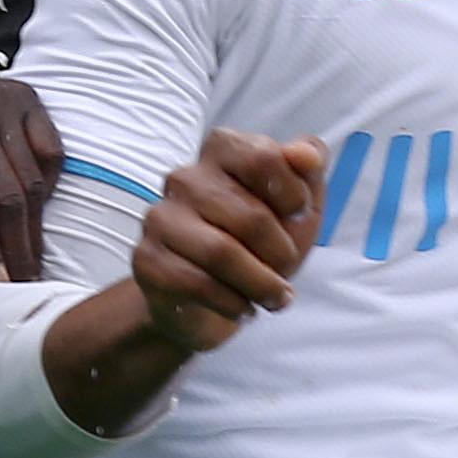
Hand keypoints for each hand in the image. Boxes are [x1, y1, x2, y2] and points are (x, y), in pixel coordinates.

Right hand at [128, 131, 321, 351]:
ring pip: (221, 253)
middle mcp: (184, 178)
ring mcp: (161, 218)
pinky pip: (198, 284)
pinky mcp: (148, 260)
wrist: (210, 301)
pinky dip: (233, 303)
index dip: (293, 197)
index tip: (298, 218)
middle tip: (285, 272)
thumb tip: (306, 155)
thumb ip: (309, 166)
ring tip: (274, 298)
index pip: (263, 158)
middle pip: (250, 216)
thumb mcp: (298, 204)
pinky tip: (242, 307)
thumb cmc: (257, 245)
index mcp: (221, 151)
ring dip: (260, 284)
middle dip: (281, 254)